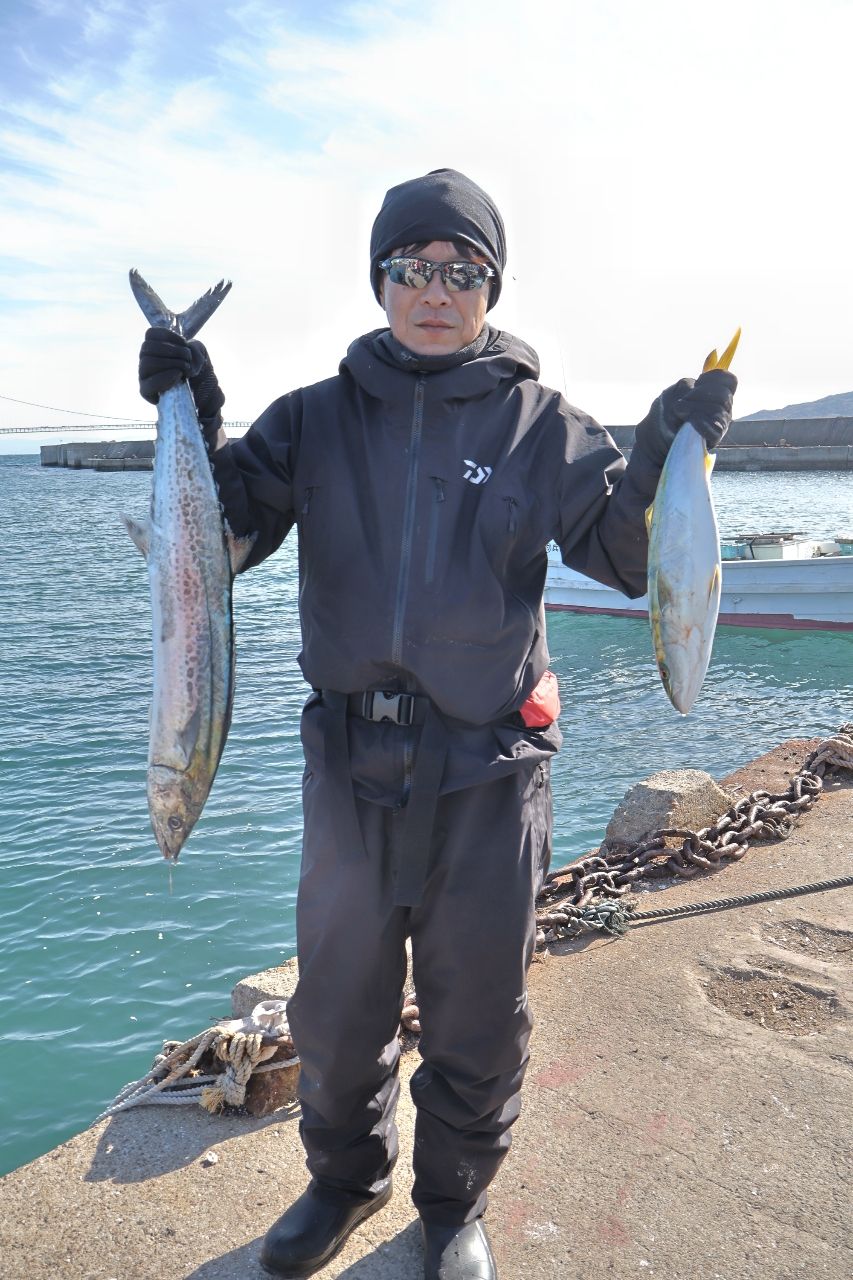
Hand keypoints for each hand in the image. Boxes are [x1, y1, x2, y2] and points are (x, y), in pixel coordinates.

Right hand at [138, 327, 224, 441]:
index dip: (169, 336)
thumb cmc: (192, 369)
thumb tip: (190, 352)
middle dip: (173, 351)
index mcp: (153, 346)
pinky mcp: (146, 391)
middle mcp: (144, 359)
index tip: (184, 342)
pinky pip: (148, 385)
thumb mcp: (196, 354)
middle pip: (148, 348)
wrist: (195, 392)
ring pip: (147, 363)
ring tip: (185, 369)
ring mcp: (143, 375)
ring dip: (171, 364)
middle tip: (187, 359)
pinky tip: (177, 376)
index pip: (151, 334)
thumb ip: (194, 349)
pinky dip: (165, 378)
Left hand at [634, 368, 736, 464]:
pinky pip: (715, 429)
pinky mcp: (714, 439)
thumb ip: (690, 383)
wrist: (655, 438)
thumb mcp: (675, 394)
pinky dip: (701, 424)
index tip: (698, 382)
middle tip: (681, 401)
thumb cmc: (667, 413)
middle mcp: (722, 408)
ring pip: (718, 411)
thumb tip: (708, 361)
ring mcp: (720, 423)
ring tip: (678, 412)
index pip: (728, 380)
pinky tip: (690, 424)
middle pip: (723, 395)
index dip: (715, 378)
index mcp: (715, 393)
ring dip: (694, 409)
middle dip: (700, 394)